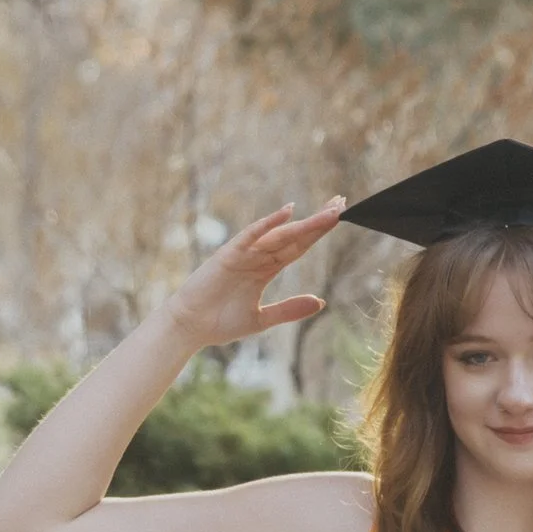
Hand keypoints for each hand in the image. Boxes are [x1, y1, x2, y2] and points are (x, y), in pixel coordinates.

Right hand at [163, 198, 345, 349]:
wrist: (191, 328)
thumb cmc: (221, 322)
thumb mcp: (262, 319)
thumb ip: (289, 309)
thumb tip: (320, 301)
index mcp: (265, 269)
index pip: (298, 247)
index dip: (318, 232)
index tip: (338, 217)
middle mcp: (257, 257)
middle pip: (294, 235)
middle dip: (318, 221)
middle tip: (342, 203)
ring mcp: (244, 253)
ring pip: (280, 234)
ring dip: (304, 222)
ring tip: (329, 211)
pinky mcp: (228, 255)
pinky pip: (251, 235)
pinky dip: (268, 224)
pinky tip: (288, 212)